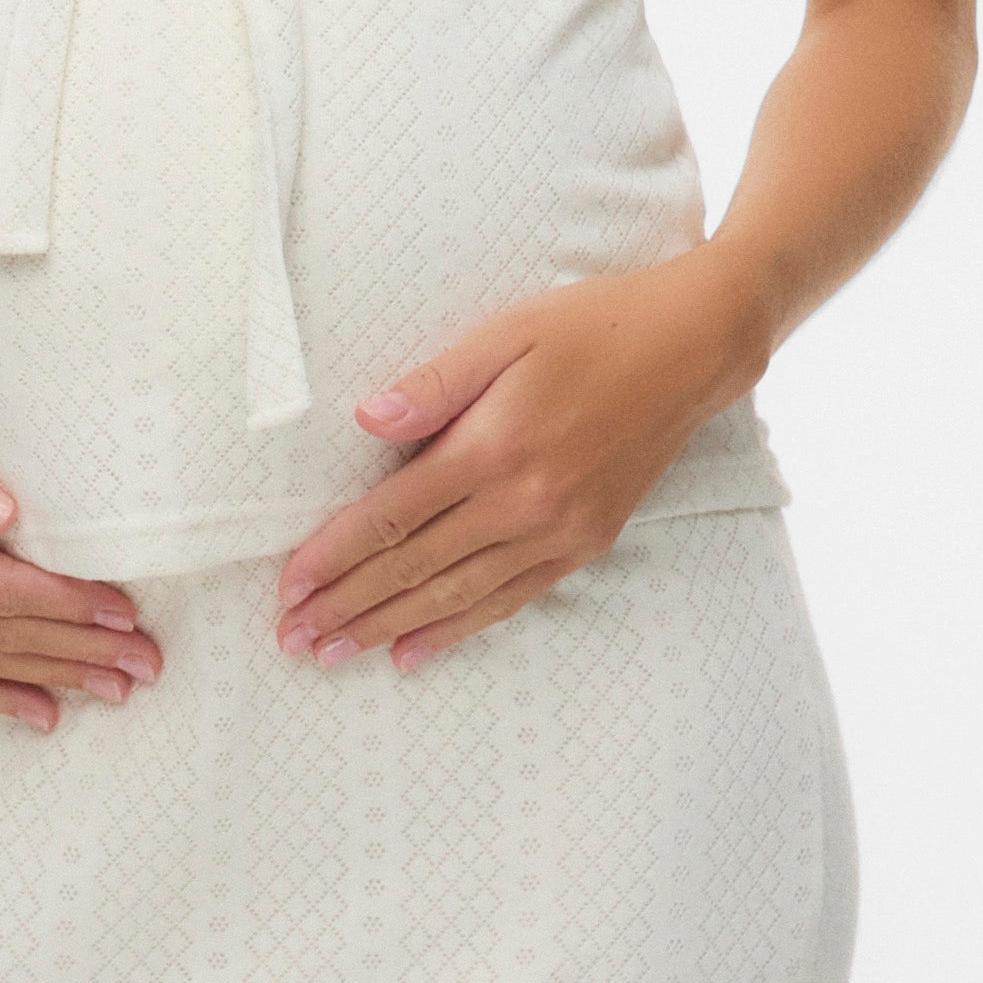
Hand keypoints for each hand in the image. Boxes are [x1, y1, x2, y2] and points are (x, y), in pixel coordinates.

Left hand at [272, 264, 757, 672]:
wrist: (693, 349)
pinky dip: (457, 631)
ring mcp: (559, 531)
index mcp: (493, 448)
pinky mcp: (586, 543)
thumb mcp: (506, 333)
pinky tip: (414, 652)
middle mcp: (524, 503)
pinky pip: (508, 600)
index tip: (289, 586)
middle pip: (414, 568)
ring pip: (455, 596)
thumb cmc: (594, 327)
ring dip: (388, 630)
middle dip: (346, 607)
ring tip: (335, 655)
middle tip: (292, 639)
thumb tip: (365, 419)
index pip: (393, 516)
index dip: (334, 555)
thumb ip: (433, 383)